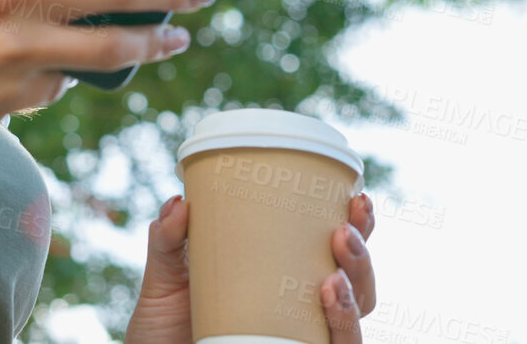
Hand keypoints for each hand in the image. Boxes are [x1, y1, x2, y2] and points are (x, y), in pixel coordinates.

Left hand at [124, 190, 376, 343]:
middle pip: (357, 284)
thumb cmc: (164, 325)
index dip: (358, 225)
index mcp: (283, 276)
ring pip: (355, 320)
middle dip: (362, 258)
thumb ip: (167, 240)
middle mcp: (302, 310)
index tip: (357, 197)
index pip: (334, 249)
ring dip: (355, 295)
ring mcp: (301, 339)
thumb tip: (180, 202)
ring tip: (334, 277)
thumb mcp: (164, 279)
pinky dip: (343, 329)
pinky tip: (330, 301)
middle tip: (344, 232)